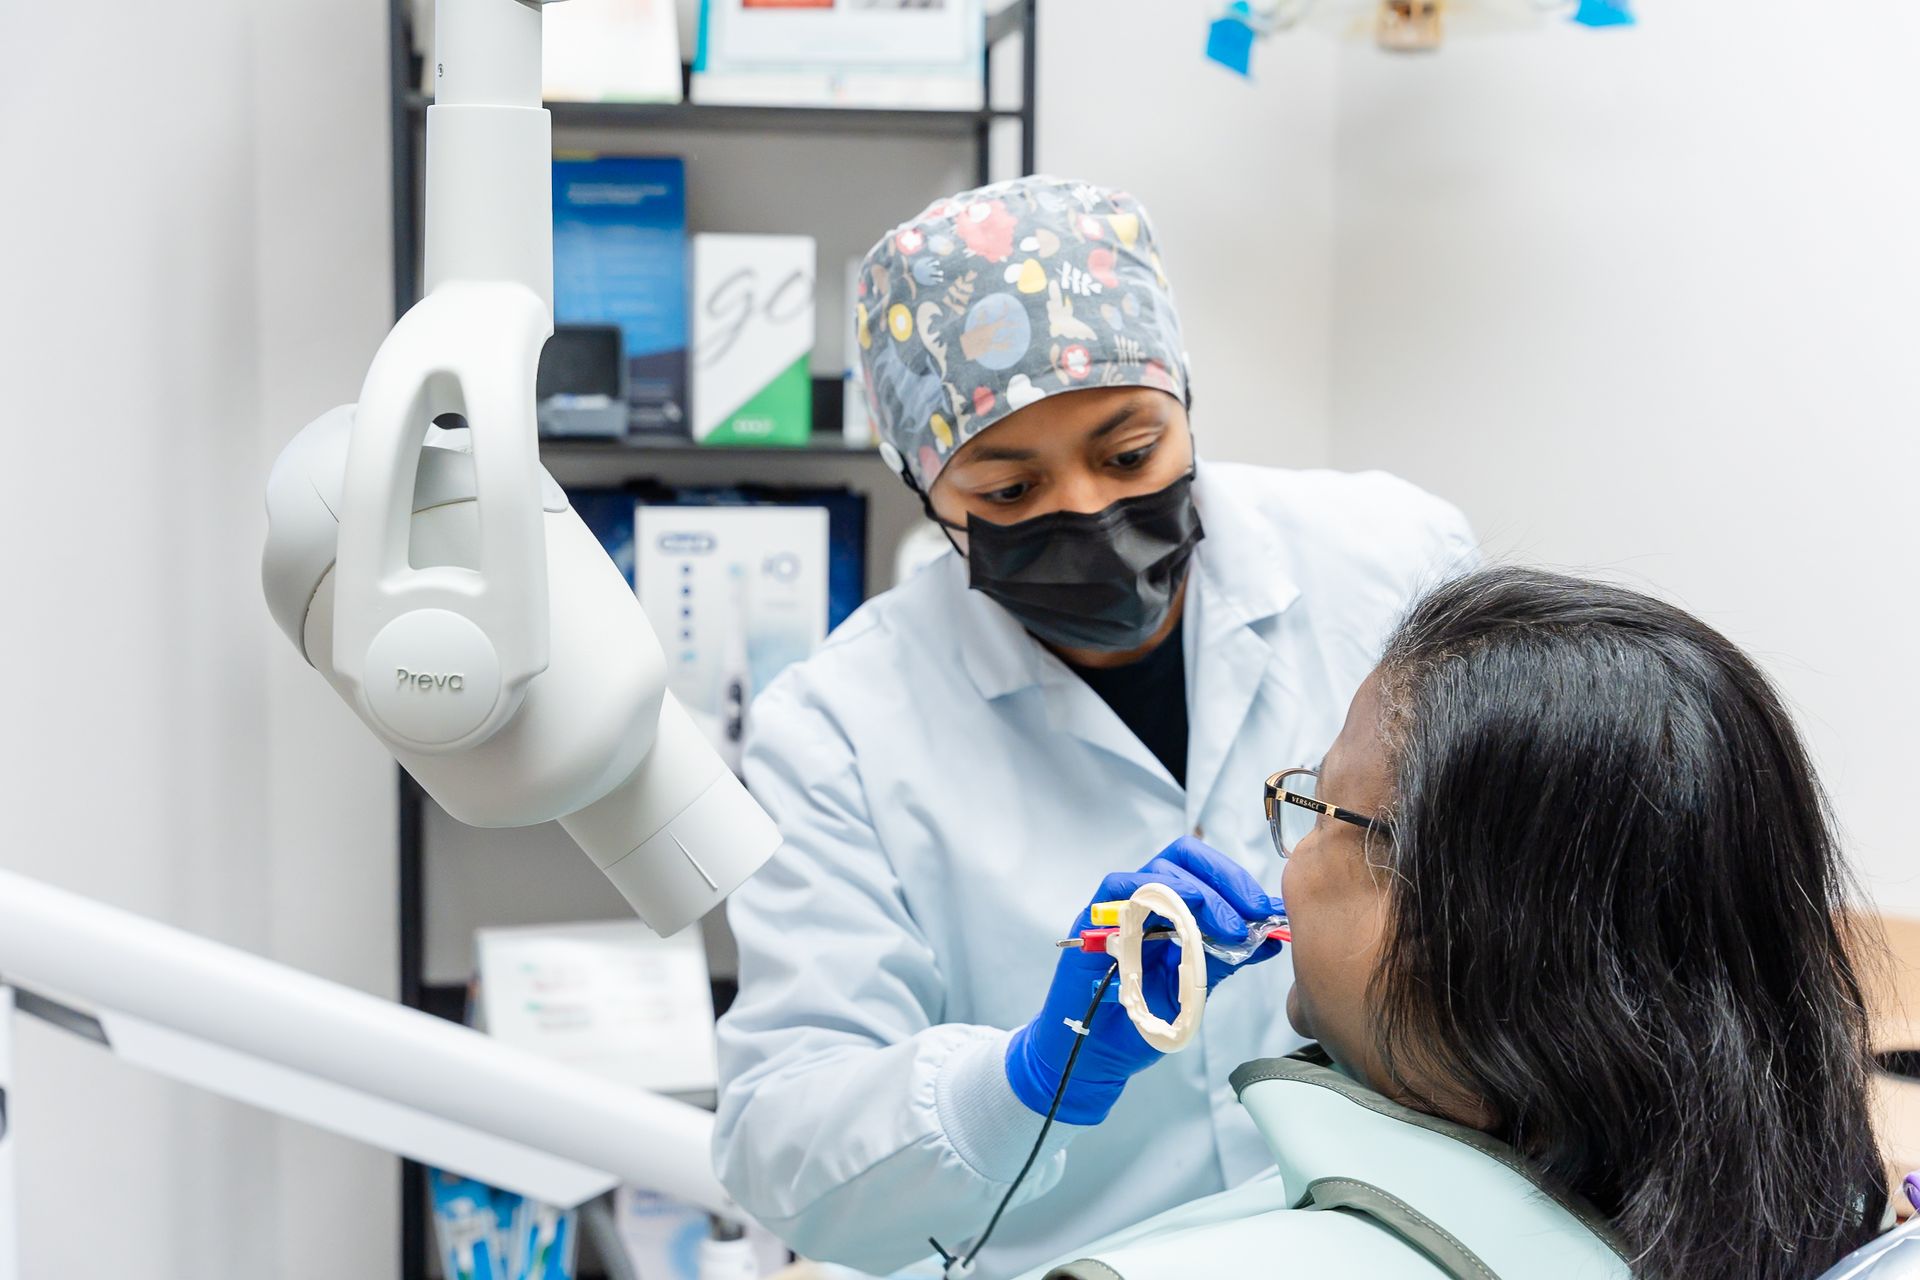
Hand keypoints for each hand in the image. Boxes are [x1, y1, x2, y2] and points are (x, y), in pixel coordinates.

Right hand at [1004, 837, 1283, 1124]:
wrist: (1097, 1054)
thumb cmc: (1140, 1020)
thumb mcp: (1194, 986)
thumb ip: (1226, 959)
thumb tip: (1272, 940)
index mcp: (1170, 908)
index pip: (1203, 869)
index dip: (1236, 880)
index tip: (1265, 909)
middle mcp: (1144, 900)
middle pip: (1184, 858)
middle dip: (1225, 881)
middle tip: (1252, 913)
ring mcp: (1117, 907)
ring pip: (1159, 872)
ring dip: (1201, 894)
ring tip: (1229, 930)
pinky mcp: (1092, 921)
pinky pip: (1119, 888)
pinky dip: (1156, 897)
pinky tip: (1185, 923)